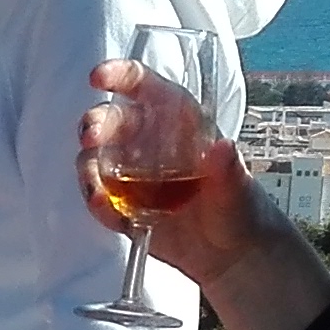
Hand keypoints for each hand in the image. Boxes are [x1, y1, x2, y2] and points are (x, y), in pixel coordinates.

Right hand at [79, 61, 329, 329]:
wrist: (232, 254)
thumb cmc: (240, 208)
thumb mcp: (238, 187)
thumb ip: (228, 168)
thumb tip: (223, 148)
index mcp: (178, 120)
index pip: (145, 86)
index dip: (120, 75)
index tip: (98, 77)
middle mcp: (149, 141)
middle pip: (111, 120)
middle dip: (96, 124)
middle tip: (90, 136)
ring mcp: (132, 173)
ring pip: (96, 158)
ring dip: (89, 169)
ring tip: (96, 191)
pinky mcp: (123, 204)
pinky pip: (100, 198)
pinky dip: (99, 205)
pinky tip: (108, 214)